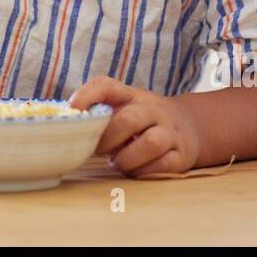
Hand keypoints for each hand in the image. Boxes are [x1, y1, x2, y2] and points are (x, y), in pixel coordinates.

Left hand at [70, 76, 201, 176]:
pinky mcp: (181, 154)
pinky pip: (164, 165)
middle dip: (107, 140)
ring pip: (150, 143)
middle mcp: (153, 109)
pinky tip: (136, 170)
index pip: (107, 85)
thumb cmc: (143, 119)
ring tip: (118, 162)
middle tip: (97, 150)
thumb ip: (100, 113)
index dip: (87, 95)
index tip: (72, 109)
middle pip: (128, 120)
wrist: (190, 125)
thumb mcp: (124, 106)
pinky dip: (144, 171)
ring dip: (127, 158)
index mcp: (131, 95)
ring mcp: (170, 131)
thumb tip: (66, 129)